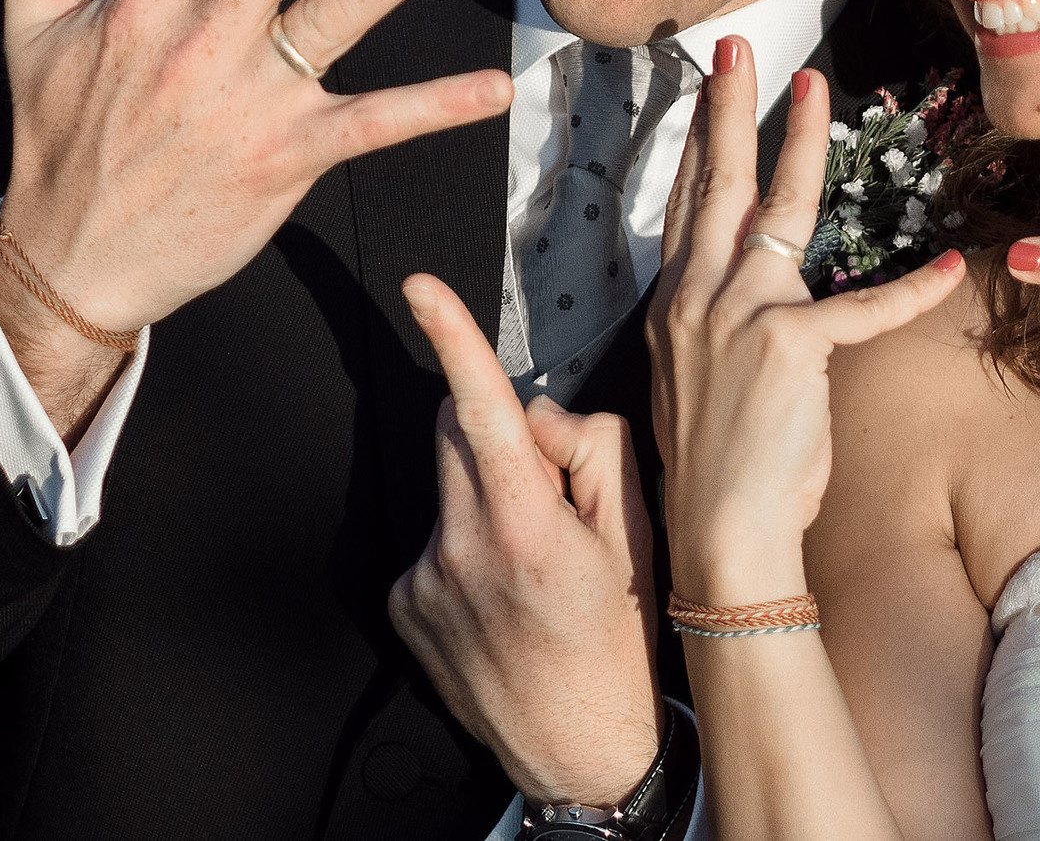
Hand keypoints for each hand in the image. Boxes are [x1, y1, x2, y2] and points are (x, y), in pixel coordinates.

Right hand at [0, 0, 515, 428]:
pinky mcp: (285, 162)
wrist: (69, 265)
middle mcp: (200, 44)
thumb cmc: (55, 143)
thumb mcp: (30, 34)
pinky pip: (372, 126)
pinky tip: (494, 87)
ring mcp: (247, 104)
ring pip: (331, 22)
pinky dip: (435, 107)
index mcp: (145, 5)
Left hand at [389, 274, 663, 806]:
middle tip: (546, 494)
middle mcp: (461, 549)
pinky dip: (463, 548)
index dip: (451, 337)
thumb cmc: (621, 640)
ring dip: (482, 499)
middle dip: (494, 435)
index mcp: (524, 525)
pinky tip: (501, 595)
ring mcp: (425, 580)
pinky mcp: (404, 605)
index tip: (421, 289)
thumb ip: (589, 449)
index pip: (481, 407)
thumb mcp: (635, 530)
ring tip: (527, 564)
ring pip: (446, 488)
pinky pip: (432, 538)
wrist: (583, 751)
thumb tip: (537, 415)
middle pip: (456, 433)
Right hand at [650, 38, 965, 603]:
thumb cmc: (721, 467)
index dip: (699, 142)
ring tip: (816, 91)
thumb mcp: (701, 381)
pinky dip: (912, 290)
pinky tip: (946, 265)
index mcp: (678, 307)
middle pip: (718, 184)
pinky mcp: (793, 347)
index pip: (689, 205)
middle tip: (737, 49)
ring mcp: (741, 316)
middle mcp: (700, 298)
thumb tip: (749, 304)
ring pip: (778, 209)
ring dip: (800, 143)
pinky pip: (866, 308)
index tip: (708, 89)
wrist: (723, 531)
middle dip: (728, 108)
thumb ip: (720, 328)